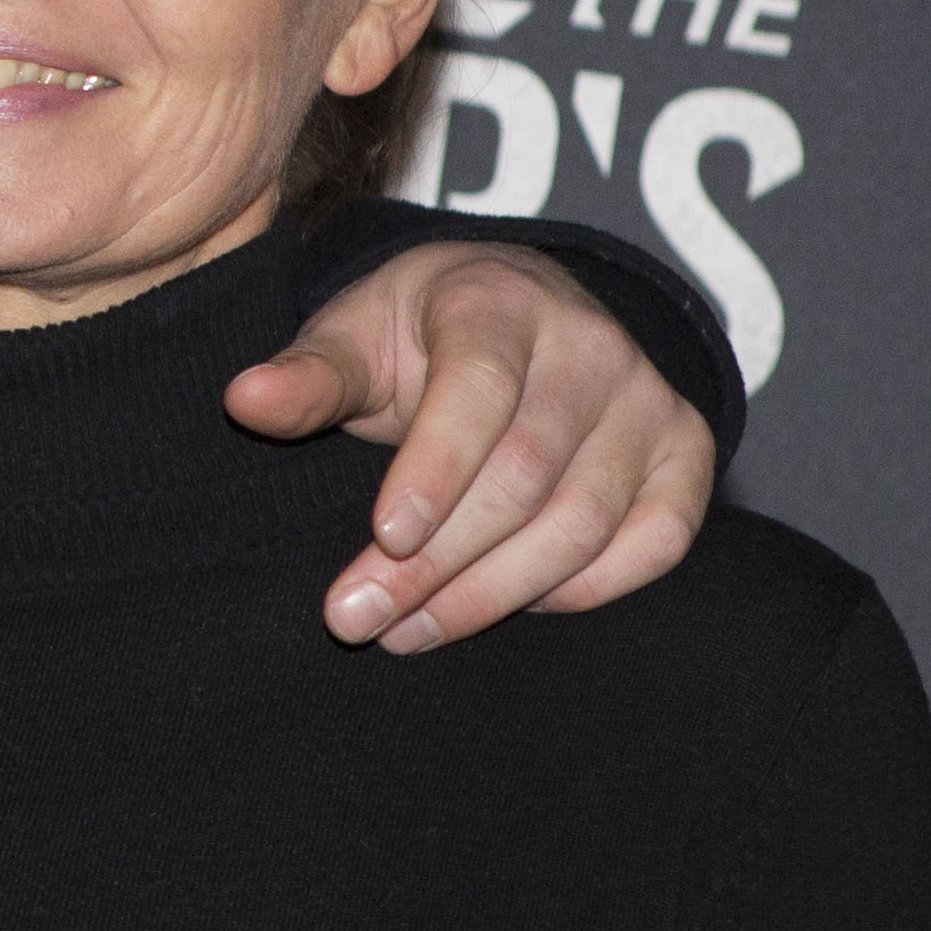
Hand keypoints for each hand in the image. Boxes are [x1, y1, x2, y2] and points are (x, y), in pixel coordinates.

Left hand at [227, 241, 712, 651]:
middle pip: (525, 472)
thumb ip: (310, 377)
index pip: (476, 390)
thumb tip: (244, 400)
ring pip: (584, 519)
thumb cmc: (422, 335)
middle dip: (437, 560)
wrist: (520, 313)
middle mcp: (590, 344)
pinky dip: (585, 589)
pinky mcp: (685, 453)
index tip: (382, 538)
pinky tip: (510, 608)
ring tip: (407, 630)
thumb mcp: (356, 336)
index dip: (434, 470)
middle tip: (357, 617)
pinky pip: (654, 543)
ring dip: (493, 592)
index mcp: (498, 301)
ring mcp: (648, 400)